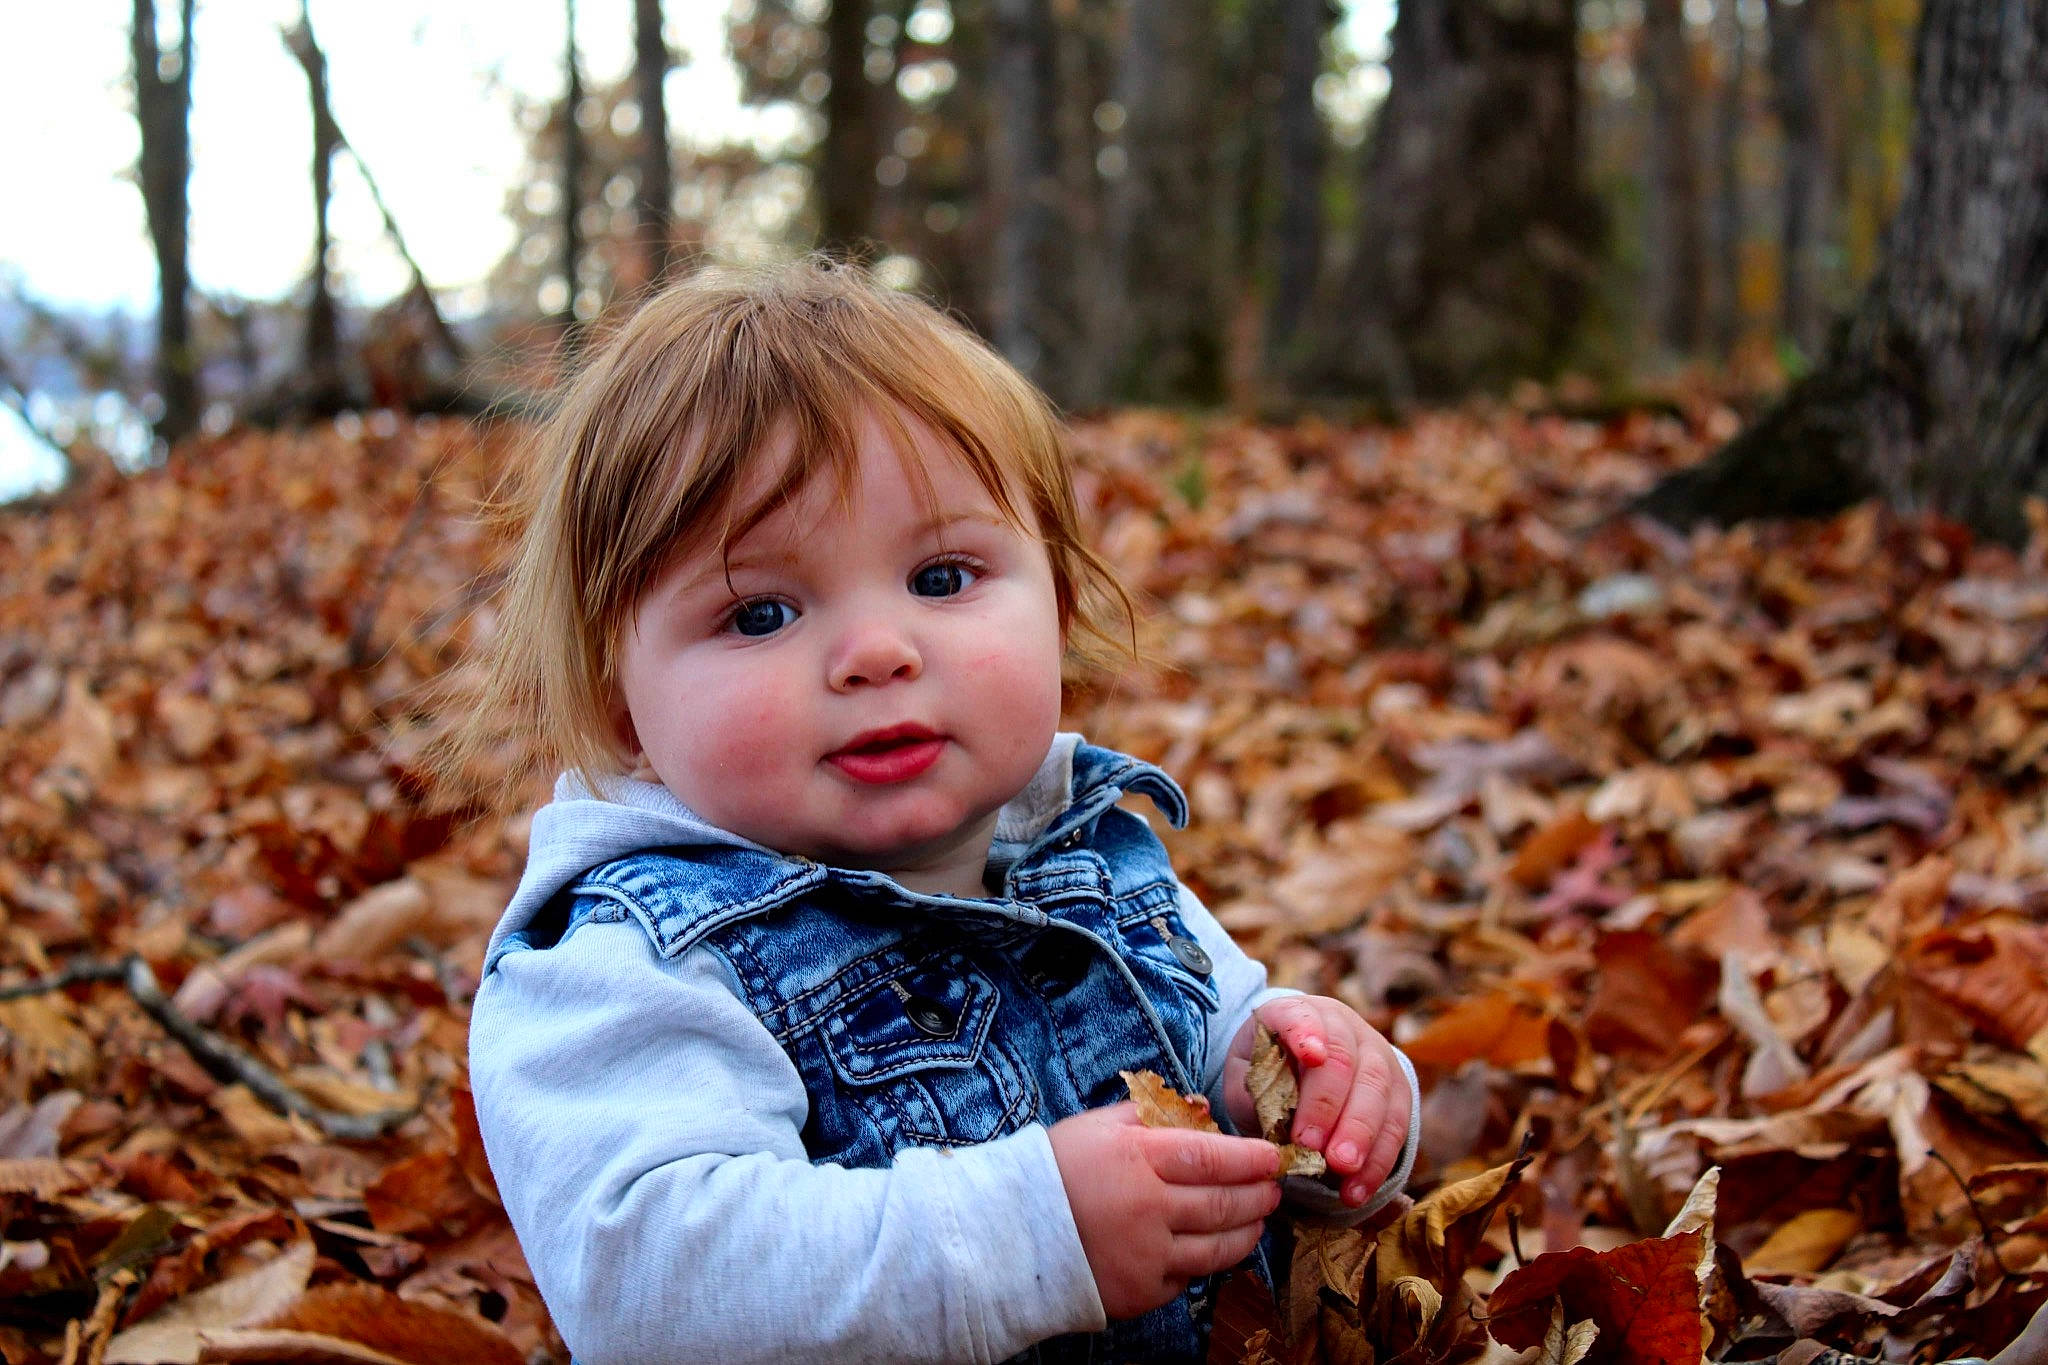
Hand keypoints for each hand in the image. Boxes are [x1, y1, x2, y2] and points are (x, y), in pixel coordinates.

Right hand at [1047, 1102, 1280, 1319]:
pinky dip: (1202, 1262)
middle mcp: (1148, 1209)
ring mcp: (1146, 1256)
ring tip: (1259, 1219)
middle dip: (1259, 1195)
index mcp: (1137, 1160)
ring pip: (1216, 1248)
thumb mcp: (1097, 1127)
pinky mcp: (1140, 1292)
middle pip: (1223, 1204)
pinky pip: (1186, 1278)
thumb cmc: (1054, 1172)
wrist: (1009, 1234)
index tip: (1273, 1157)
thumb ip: (1149, 1114)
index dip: (1251, 1159)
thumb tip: (1199, 1109)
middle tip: (1274, 1188)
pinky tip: (1210, 1248)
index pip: (1212, 1157)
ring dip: (1247, 1231)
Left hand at [1222, 995, 1410, 1206]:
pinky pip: (1396, 1124)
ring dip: (1362, 1138)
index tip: (1310, 1056)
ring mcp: (1376, 1054)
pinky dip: (1377, 1161)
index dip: (1307, 1033)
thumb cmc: (1268, 1073)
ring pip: (1378, 1092)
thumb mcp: (1247, 1077)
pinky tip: (1357, 1190)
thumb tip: (1272, 1129)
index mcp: (1296, 1012)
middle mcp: (1343, 1026)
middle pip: (1346, 1062)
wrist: (1302, 1069)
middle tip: (1319, 1150)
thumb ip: (1255, 1094)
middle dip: (1333, 1109)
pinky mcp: (1397, 1088)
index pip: (1301, 1016)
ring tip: (1343, 1174)